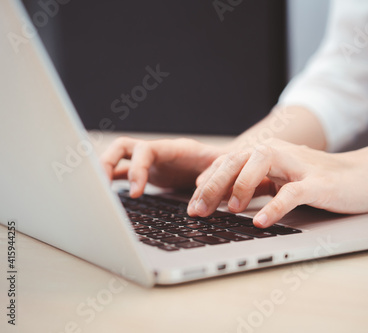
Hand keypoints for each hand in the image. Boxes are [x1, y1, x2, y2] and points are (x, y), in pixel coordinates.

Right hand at [100, 137, 223, 196]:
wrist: (224, 163)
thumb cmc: (224, 164)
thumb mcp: (222, 167)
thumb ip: (214, 175)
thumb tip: (203, 186)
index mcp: (174, 149)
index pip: (146, 151)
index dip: (136, 169)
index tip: (135, 193)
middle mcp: (158, 152)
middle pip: (122, 147)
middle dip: (107, 164)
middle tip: (102, 189)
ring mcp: (150, 161)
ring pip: (118, 157)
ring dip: (104, 171)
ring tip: (98, 193)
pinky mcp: (147, 173)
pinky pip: (122, 172)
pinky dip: (111, 181)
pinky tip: (106, 197)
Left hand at [187, 139, 367, 227]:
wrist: (365, 175)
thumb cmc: (322, 180)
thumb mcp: (285, 180)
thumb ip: (260, 183)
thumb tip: (227, 198)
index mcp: (269, 154)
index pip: (230, 162)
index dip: (208, 182)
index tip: (192, 203)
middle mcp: (280, 154)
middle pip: (237, 160)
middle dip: (213, 185)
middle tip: (197, 210)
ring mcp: (299, 166)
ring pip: (260, 164)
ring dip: (241, 187)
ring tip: (229, 209)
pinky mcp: (319, 183)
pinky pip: (292, 193)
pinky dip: (274, 207)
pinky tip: (260, 221)